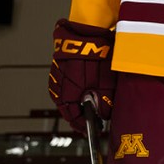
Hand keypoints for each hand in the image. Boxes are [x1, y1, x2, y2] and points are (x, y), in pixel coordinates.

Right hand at [48, 19, 115, 133]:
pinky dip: (77, 90)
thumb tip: (104, 115)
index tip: (95, 130)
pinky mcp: (60, 68)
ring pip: (68, 96)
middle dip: (82, 114)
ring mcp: (57, 77)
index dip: (84, 125)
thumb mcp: (106, 85)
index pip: (73, 118)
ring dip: (79, 101)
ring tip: (94, 105)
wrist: (86, 33)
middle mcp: (57, 88)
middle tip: (96, 120)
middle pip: (69, 108)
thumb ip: (104, 103)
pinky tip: (88, 89)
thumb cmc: (96, 58)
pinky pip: (67, 85)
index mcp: (66, 95)